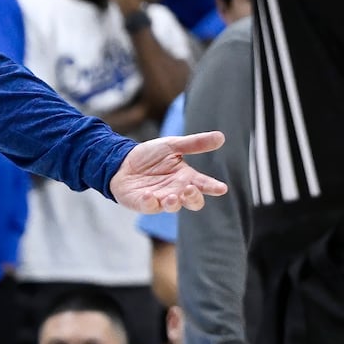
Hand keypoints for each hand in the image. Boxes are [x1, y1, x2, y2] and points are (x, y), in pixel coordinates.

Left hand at [109, 131, 227, 213]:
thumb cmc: (150, 156)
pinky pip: (149, 207)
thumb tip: (221, 136)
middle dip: (193, 198)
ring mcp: (160, 199)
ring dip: (173, 203)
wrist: (122, 161)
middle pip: (192, 202)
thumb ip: (195, 143)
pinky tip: (148, 195)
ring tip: (172, 197)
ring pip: (172, 207)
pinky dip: (150, 203)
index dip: (213, 187)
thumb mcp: (172, 145)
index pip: (204, 184)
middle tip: (189, 189)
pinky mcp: (143, 203)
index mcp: (186, 177)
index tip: (221, 188)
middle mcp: (176, 191)